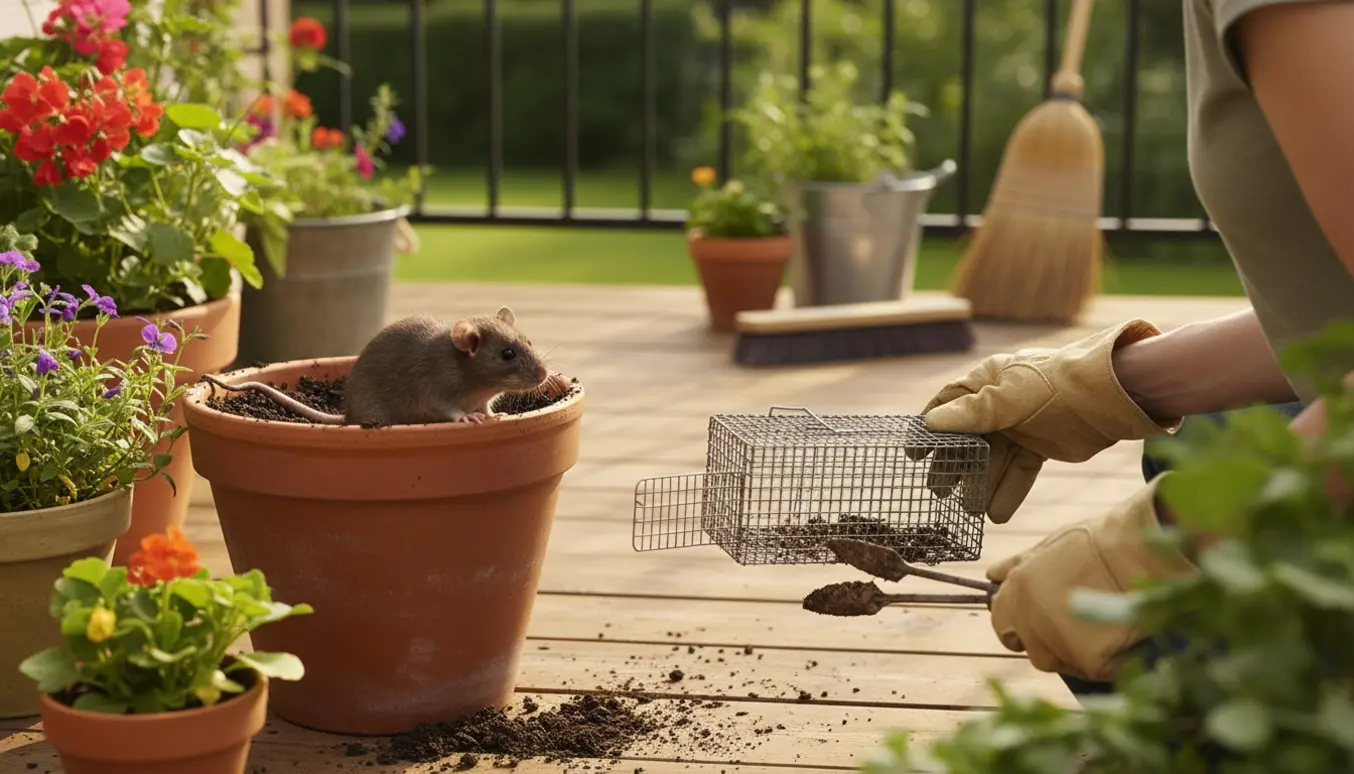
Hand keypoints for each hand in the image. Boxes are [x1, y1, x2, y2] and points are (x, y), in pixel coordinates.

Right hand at [911, 319, 1180, 523]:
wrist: (1111, 397)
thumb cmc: (1055, 386)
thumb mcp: (1010, 398)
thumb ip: (972, 413)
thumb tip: (931, 423)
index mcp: (987, 381)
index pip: (950, 406)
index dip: (931, 430)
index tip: (915, 455)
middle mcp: (1000, 403)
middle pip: (969, 439)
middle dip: (954, 466)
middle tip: (940, 492)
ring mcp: (1020, 426)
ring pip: (993, 460)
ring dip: (981, 485)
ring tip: (970, 510)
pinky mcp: (1041, 447)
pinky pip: (1018, 471)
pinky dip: (1009, 491)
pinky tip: (997, 514)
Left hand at [984, 477, 1196, 681]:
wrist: (1141, 550)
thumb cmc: (1100, 542)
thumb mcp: (1049, 545)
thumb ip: (1017, 565)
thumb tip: (991, 574)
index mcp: (1017, 589)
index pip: (1002, 622)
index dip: (1020, 624)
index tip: (1042, 620)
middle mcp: (1029, 618)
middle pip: (1030, 648)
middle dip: (1048, 642)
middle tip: (1079, 626)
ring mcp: (1057, 642)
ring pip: (1059, 662)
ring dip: (1075, 652)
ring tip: (1102, 627)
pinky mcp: (1089, 660)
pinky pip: (1093, 670)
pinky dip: (1107, 660)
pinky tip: (1121, 636)